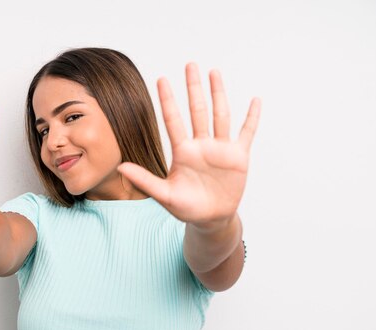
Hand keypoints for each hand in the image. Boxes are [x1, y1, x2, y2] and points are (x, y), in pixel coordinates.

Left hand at [117, 63, 260, 226]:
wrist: (210, 219)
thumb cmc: (186, 208)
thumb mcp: (165, 195)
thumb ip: (145, 180)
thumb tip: (120, 167)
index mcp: (183, 152)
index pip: (173, 120)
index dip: (167, 100)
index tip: (161, 79)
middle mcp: (201, 145)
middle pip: (197, 110)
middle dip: (193, 88)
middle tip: (190, 65)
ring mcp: (220, 149)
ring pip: (220, 115)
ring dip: (218, 94)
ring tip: (214, 72)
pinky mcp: (238, 156)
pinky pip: (246, 133)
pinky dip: (252, 118)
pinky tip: (255, 101)